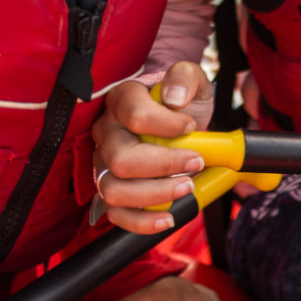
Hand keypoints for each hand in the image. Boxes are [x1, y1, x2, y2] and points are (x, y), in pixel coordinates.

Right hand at [94, 62, 214, 233]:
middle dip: (164, 166)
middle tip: (197, 162)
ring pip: (114, 189)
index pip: (133, 114)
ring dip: (155, 195)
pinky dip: (141, 222)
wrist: (172, 114)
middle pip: (122, 159)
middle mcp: (106, 132)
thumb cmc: (178, 98)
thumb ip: (184, 78)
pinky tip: (167, 218)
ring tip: (187, 187)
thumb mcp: (188, 79)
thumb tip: (175, 98)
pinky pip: (115, 213)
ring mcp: (104, 162)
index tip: (190, 126)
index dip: (165, 124)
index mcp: (121, 100)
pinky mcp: (110, 186)